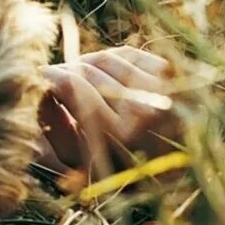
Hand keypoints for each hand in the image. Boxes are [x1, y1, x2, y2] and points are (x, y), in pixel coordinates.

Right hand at [35, 46, 178, 180]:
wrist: (185, 166)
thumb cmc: (125, 169)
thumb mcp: (84, 162)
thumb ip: (55, 128)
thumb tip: (39, 89)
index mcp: (118, 135)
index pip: (72, 86)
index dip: (50, 75)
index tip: (39, 75)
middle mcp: (142, 108)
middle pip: (86, 70)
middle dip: (66, 71)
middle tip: (56, 77)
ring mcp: (161, 88)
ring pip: (105, 58)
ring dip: (86, 63)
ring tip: (78, 75)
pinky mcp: (172, 75)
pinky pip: (127, 54)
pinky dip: (111, 60)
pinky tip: (105, 74)